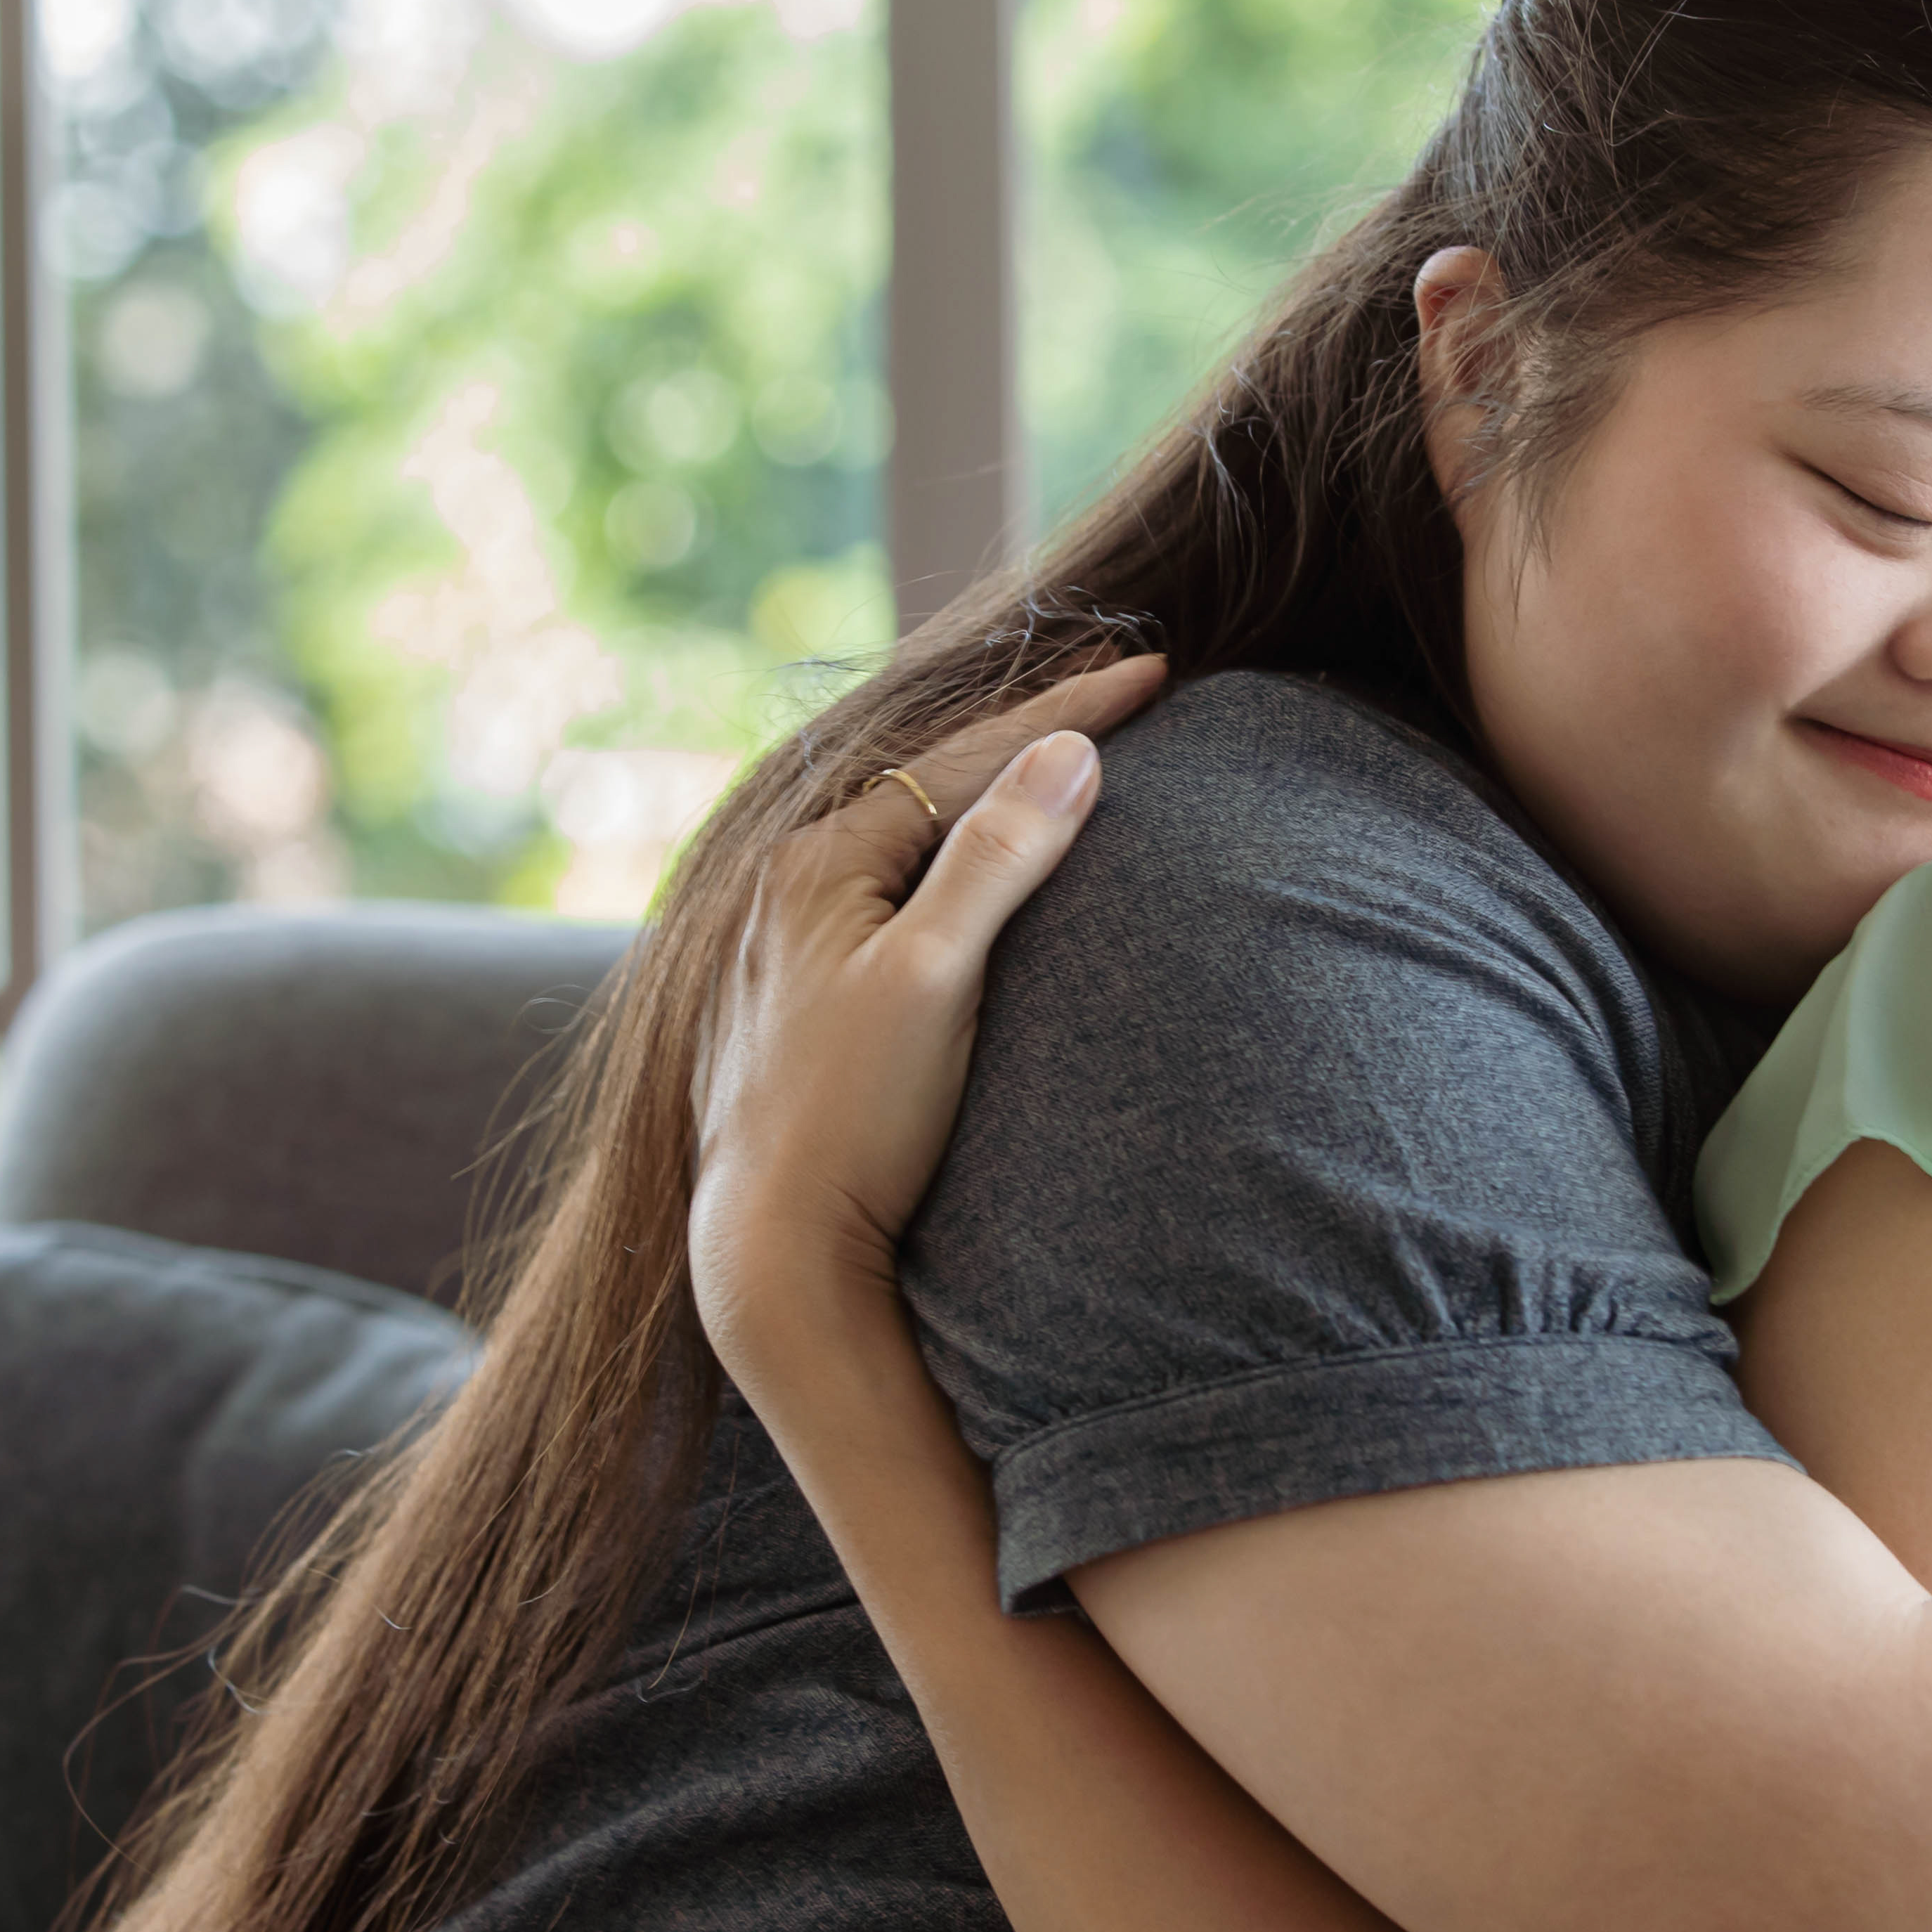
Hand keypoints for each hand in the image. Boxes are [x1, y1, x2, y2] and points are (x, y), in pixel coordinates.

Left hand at [688, 656, 1166, 1386]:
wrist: (774, 1256)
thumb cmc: (849, 1121)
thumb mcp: (933, 978)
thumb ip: (996, 859)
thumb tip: (1069, 757)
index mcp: (815, 863)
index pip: (965, 759)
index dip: (1067, 714)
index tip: (1156, 675)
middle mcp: (789, 891)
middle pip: (933, 788)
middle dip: (1030, 742)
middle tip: (1124, 696)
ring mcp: (792, 951)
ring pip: (913, 845)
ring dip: (992, 802)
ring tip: (1069, 767)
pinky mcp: (804, 1007)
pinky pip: (897, 901)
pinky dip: (959, 870)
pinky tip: (989, 879)